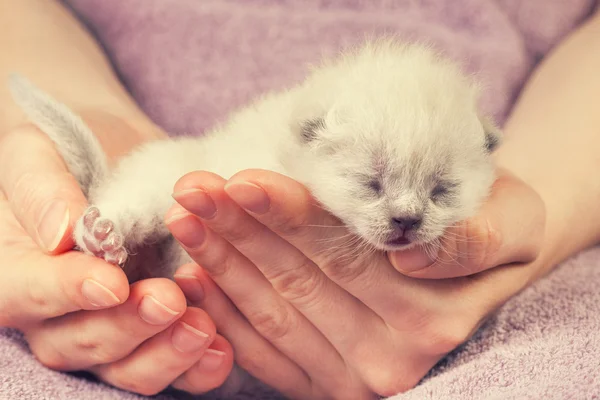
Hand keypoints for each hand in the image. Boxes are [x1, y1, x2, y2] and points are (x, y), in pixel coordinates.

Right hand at [0, 123, 233, 395]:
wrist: (118, 158)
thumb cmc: (71, 151)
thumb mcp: (41, 150)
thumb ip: (39, 187)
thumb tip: (59, 234)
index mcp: (17, 269)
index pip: (27, 294)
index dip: (66, 293)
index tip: (111, 283)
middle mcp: (56, 313)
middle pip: (79, 342)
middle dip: (127, 326)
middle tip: (170, 300)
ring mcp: (105, 330)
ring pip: (124, 368)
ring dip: (165, 355)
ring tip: (202, 327)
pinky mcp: (151, 337)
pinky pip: (169, 368)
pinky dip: (196, 367)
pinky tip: (221, 350)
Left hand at [167, 168, 545, 398]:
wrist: (484, 265)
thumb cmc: (490, 225)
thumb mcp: (510, 219)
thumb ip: (471, 238)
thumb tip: (409, 254)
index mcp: (433, 313)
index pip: (342, 254)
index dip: (287, 214)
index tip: (236, 180)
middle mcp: (392, 358)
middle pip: (297, 281)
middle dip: (238, 230)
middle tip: (192, 187)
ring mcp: (353, 379)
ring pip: (271, 312)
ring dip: (221, 262)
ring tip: (186, 215)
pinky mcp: (323, 387)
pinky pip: (261, 351)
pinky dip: (224, 309)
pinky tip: (196, 272)